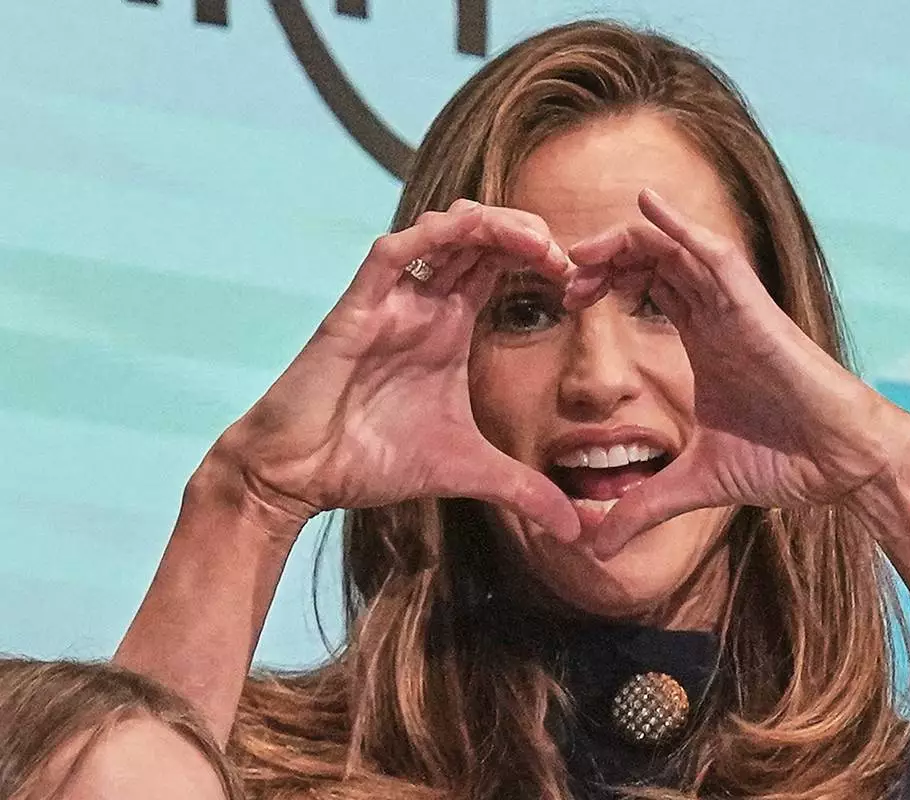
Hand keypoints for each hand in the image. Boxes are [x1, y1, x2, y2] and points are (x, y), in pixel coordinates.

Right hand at [207, 200, 580, 540]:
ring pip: (445, 229)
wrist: (299, 476)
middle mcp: (424, 303)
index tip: (584, 285)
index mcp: (449, 326)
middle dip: (530, 234)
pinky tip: (476, 234)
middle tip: (571, 258)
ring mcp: (391, 299)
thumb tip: (576, 532)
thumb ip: (524, 492)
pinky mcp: (357, 306)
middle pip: (482, 236)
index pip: (501, 266)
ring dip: (494, 224)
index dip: (543, 261)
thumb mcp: (468, 472)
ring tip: (538, 247)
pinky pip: (395, 251)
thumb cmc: (370, 461)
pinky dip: (436, 235)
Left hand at [566, 189, 909, 556]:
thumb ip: (643, 506)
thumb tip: (594, 547)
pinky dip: (683, 227)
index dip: (602, 283)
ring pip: (677, 248)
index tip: (564, 299)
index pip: (645, 288)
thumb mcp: (693, 485)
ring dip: (627, 242)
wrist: (844, 466)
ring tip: (582, 251)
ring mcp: (738, 308)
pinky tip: (647, 204)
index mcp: (703, 340)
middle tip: (562, 279)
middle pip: (652, 260)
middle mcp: (717, 315)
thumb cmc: (783, 462)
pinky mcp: (758, 311)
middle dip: (602, 260)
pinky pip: (717, 256)